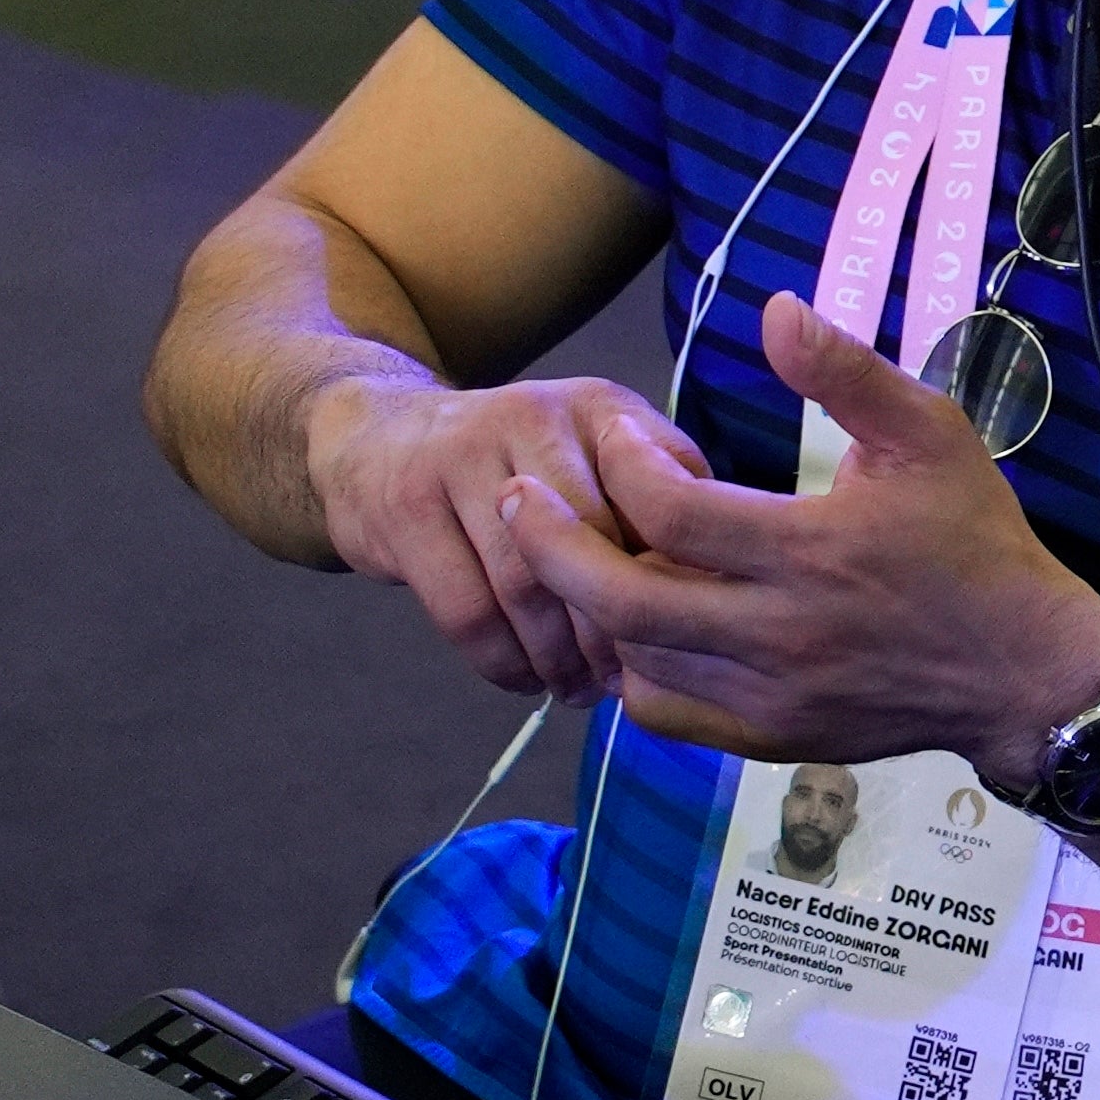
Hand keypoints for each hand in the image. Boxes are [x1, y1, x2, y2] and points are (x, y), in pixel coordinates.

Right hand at [307, 368, 706, 703]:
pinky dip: (503, 662)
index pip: (660, 500)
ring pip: (528, 584)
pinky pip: (466, 610)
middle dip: (616, 628)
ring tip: (580, 691)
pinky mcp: (404, 509)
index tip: (687, 635)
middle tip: (629, 682)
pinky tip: (526, 681)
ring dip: (559, 657)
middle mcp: (534, 418)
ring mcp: (461, 459)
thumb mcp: (596, 454)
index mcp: (601, 409)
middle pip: (595, 545)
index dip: (675, 580)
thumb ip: (661, 502)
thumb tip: (722, 589)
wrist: (376, 441)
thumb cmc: (519, 467)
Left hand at [497, 293, 1099, 782]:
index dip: (624, 463)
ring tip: (580, 557)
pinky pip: (663, 712)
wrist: (1027, 674)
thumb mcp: (933, 436)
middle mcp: (779, 629)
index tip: (620, 436)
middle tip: (519, 500)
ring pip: (632, 655)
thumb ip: (848, 373)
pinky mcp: (771, 737)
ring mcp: (770, 692)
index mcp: (812, 548)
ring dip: (592, 605)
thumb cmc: (978, 544)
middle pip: (619, 595)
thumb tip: (774, 309)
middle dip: (550, 543)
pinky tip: (639, 629)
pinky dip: (632, 669)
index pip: (671, 508)